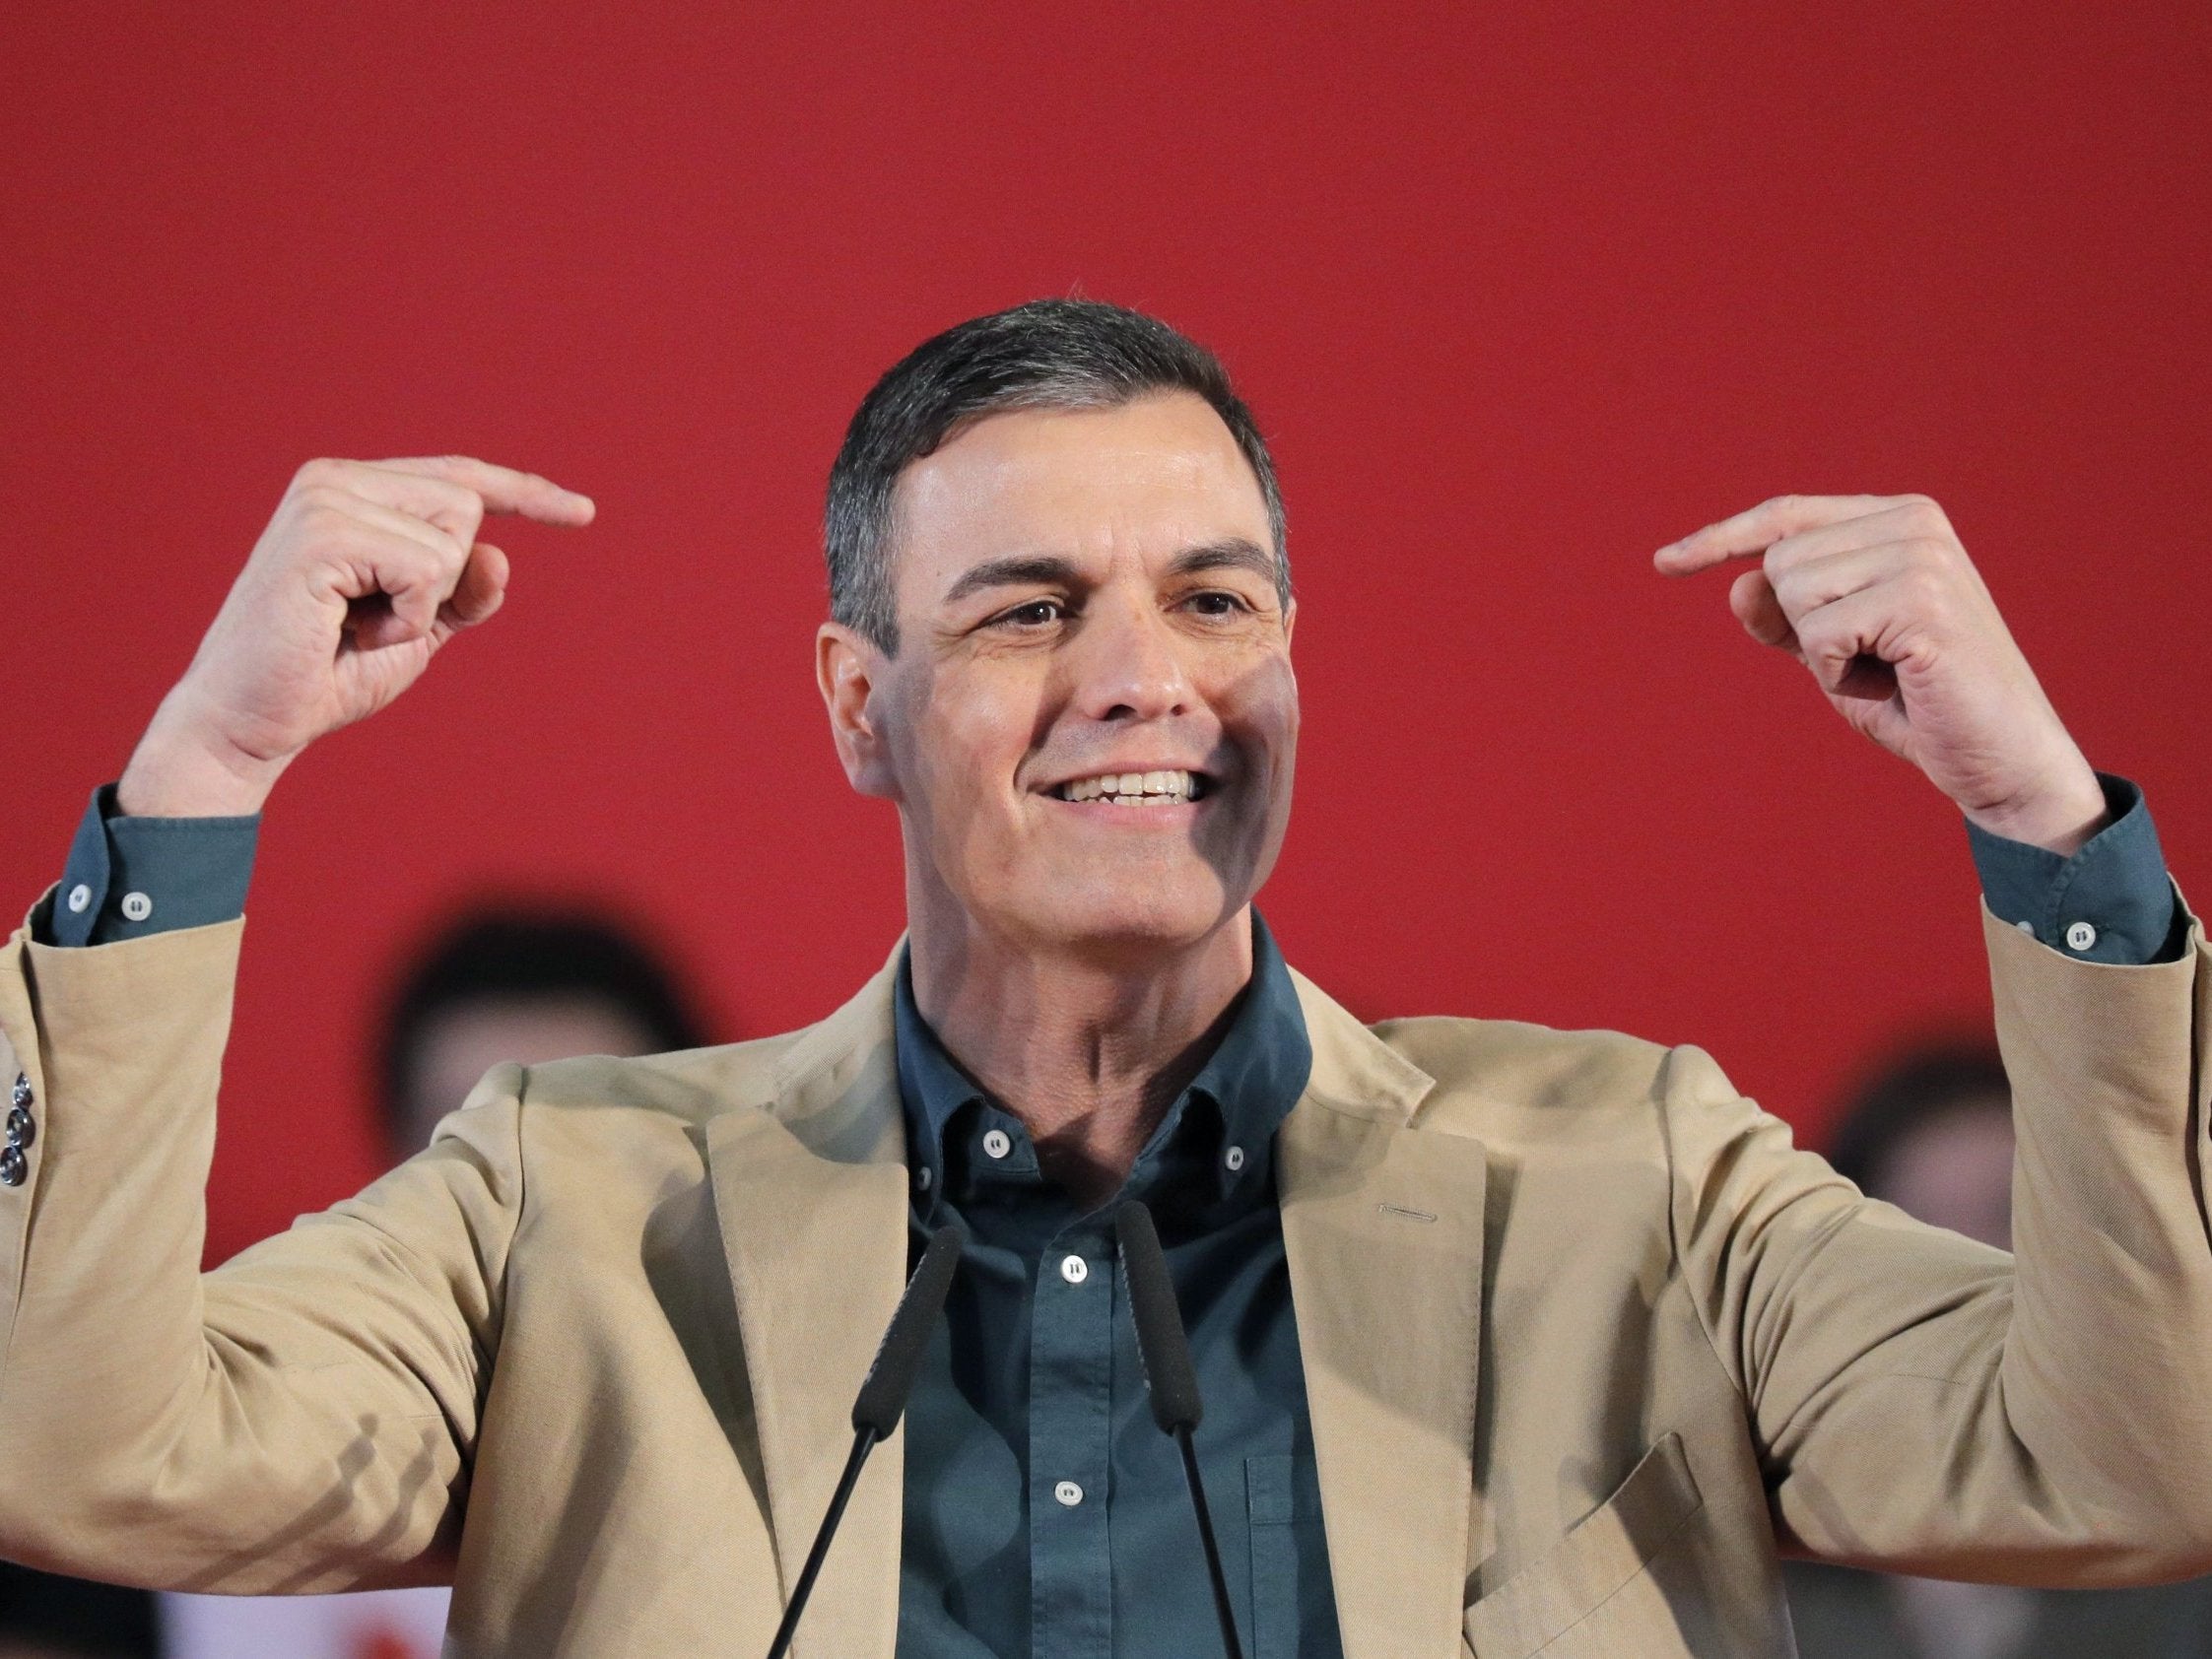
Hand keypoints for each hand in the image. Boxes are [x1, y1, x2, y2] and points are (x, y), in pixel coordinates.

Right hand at [119, 456, 593, 816]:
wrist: (250, 722)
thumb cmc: (329, 673)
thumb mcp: (421, 628)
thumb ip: (466, 590)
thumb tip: (499, 555)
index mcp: (354, 490)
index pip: (459, 478)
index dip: (526, 494)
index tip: (585, 513)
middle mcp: (335, 478)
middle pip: (467, 505)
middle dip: (448, 580)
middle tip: (375, 620)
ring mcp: (323, 498)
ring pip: (452, 538)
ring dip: (422, 605)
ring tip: (355, 627)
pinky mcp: (320, 533)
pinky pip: (426, 568)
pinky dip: (407, 617)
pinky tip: (349, 631)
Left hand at [1655, 493, 2106, 854]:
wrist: (2000, 758)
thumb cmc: (1916, 703)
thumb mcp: (1832, 653)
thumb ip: (1784, 615)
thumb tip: (1737, 583)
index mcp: (1898, 518)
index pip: (1786, 515)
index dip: (1720, 538)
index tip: (1664, 563)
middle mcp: (1914, 521)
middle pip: (1779, 561)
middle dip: (1800, 626)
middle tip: (1869, 660)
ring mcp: (1922, 555)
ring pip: (1793, 593)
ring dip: (1822, 652)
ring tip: (1886, 670)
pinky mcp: (1921, 600)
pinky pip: (1818, 633)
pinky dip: (1837, 673)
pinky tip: (1895, 681)